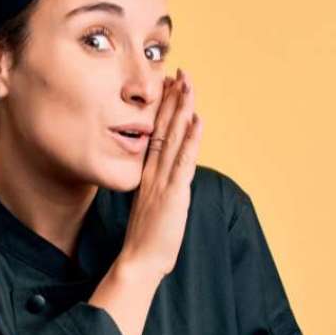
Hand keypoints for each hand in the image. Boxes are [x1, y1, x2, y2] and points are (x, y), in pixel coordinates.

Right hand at [118, 67, 201, 278]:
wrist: (139, 261)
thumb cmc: (147, 238)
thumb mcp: (150, 205)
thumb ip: (156, 187)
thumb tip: (164, 177)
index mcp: (148, 173)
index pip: (156, 133)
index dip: (164, 109)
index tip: (168, 87)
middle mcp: (154, 172)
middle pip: (164, 128)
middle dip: (173, 100)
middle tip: (180, 73)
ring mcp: (162, 181)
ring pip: (173, 138)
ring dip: (182, 110)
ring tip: (188, 85)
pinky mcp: (173, 193)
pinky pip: (183, 161)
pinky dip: (191, 140)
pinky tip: (197, 121)